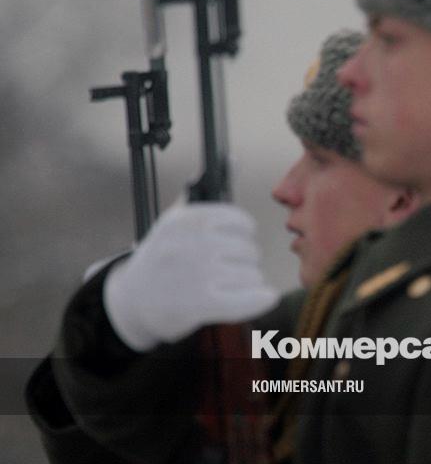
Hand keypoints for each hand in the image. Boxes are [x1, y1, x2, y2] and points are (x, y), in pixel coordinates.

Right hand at [104, 203, 279, 351]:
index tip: (235, 241)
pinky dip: (260, 299)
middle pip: (249, 250)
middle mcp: (192, 244)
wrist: (131, 301)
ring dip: (248, 282)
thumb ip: (204, 191)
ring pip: (251, 275)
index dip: (243, 234)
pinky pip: (247, 299)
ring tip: (228, 285)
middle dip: (244, 261)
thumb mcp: (174, 220)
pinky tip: (266, 297)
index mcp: (187, 220)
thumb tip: (234, 159)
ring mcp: (197, 275)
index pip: (240, 221)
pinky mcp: (201, 304)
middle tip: (227, 268)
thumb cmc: (161, 258)